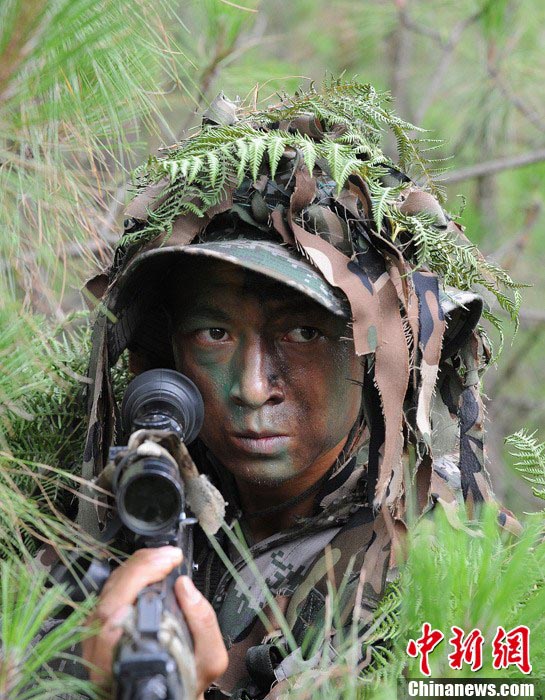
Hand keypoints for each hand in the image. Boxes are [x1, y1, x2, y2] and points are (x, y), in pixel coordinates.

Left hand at [82, 546, 227, 698]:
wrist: (166, 693)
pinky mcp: (99, 626)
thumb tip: (185, 586)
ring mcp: (95, 639)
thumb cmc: (184, 680)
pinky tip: (149, 566)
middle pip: (109, 600)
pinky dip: (130, 573)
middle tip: (170, 556)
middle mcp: (101, 655)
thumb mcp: (208, 660)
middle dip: (140, 569)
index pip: (113, 622)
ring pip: (106, 593)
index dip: (133, 588)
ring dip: (135, 568)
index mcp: (125, 667)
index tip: (165, 567)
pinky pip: (108, 593)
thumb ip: (203, 625)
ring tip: (163, 557)